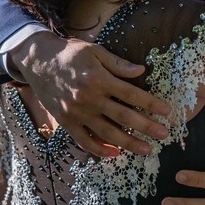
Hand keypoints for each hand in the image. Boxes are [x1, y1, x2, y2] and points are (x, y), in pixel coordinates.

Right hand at [15, 32, 169, 157]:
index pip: (132, 95)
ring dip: (129, 144)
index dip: (151, 105)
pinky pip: (85, 141)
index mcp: (99, 79)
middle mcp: (89, 98)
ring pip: (107, 133)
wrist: (37, 61)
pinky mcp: (66, 122)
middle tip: (164, 135)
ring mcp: (77, 113)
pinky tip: (115, 153)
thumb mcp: (95, 51)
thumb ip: (118, 64)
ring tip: (146, 149)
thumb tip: (141, 71)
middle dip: (147, 127)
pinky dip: (100, 150)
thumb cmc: (69, 53)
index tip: (167, 112)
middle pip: (124, 117)